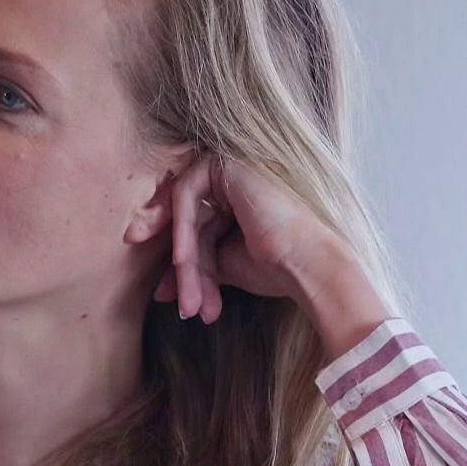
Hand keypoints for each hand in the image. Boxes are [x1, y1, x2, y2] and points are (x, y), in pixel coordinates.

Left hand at [152, 154, 343, 324]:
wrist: (308, 265)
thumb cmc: (275, 268)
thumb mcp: (221, 266)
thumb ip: (191, 267)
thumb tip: (158, 292)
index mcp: (235, 201)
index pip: (193, 229)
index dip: (179, 264)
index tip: (168, 297)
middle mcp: (232, 181)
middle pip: (188, 225)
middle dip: (180, 269)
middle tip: (170, 300)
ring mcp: (231, 169)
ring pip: (186, 217)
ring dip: (185, 264)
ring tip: (191, 301)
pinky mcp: (228, 164)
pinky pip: (187, 195)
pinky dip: (182, 231)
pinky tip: (184, 262)